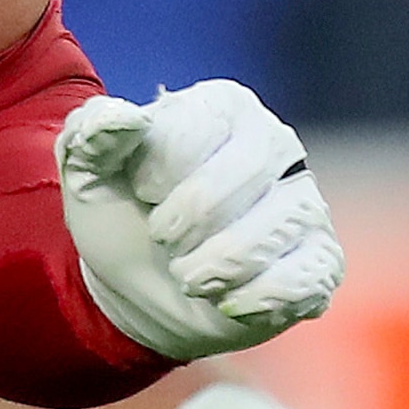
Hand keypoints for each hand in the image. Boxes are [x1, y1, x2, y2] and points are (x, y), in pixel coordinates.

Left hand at [55, 80, 339, 360]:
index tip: (141, 193)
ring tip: (187, 276)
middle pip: (241, 176)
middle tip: (160, 239)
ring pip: (277, 227)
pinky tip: (225, 300)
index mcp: (224, 107)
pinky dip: (255, 298)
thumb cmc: (120, 212)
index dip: (154, 176)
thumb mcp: (88, 171)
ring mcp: (305, 204)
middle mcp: (277, 144)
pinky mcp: (320, 261)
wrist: (141, 287)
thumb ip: (94, 134)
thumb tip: (124, 120)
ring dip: (214, 264)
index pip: (195, 132)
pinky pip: (305, 277)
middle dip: (183, 222)